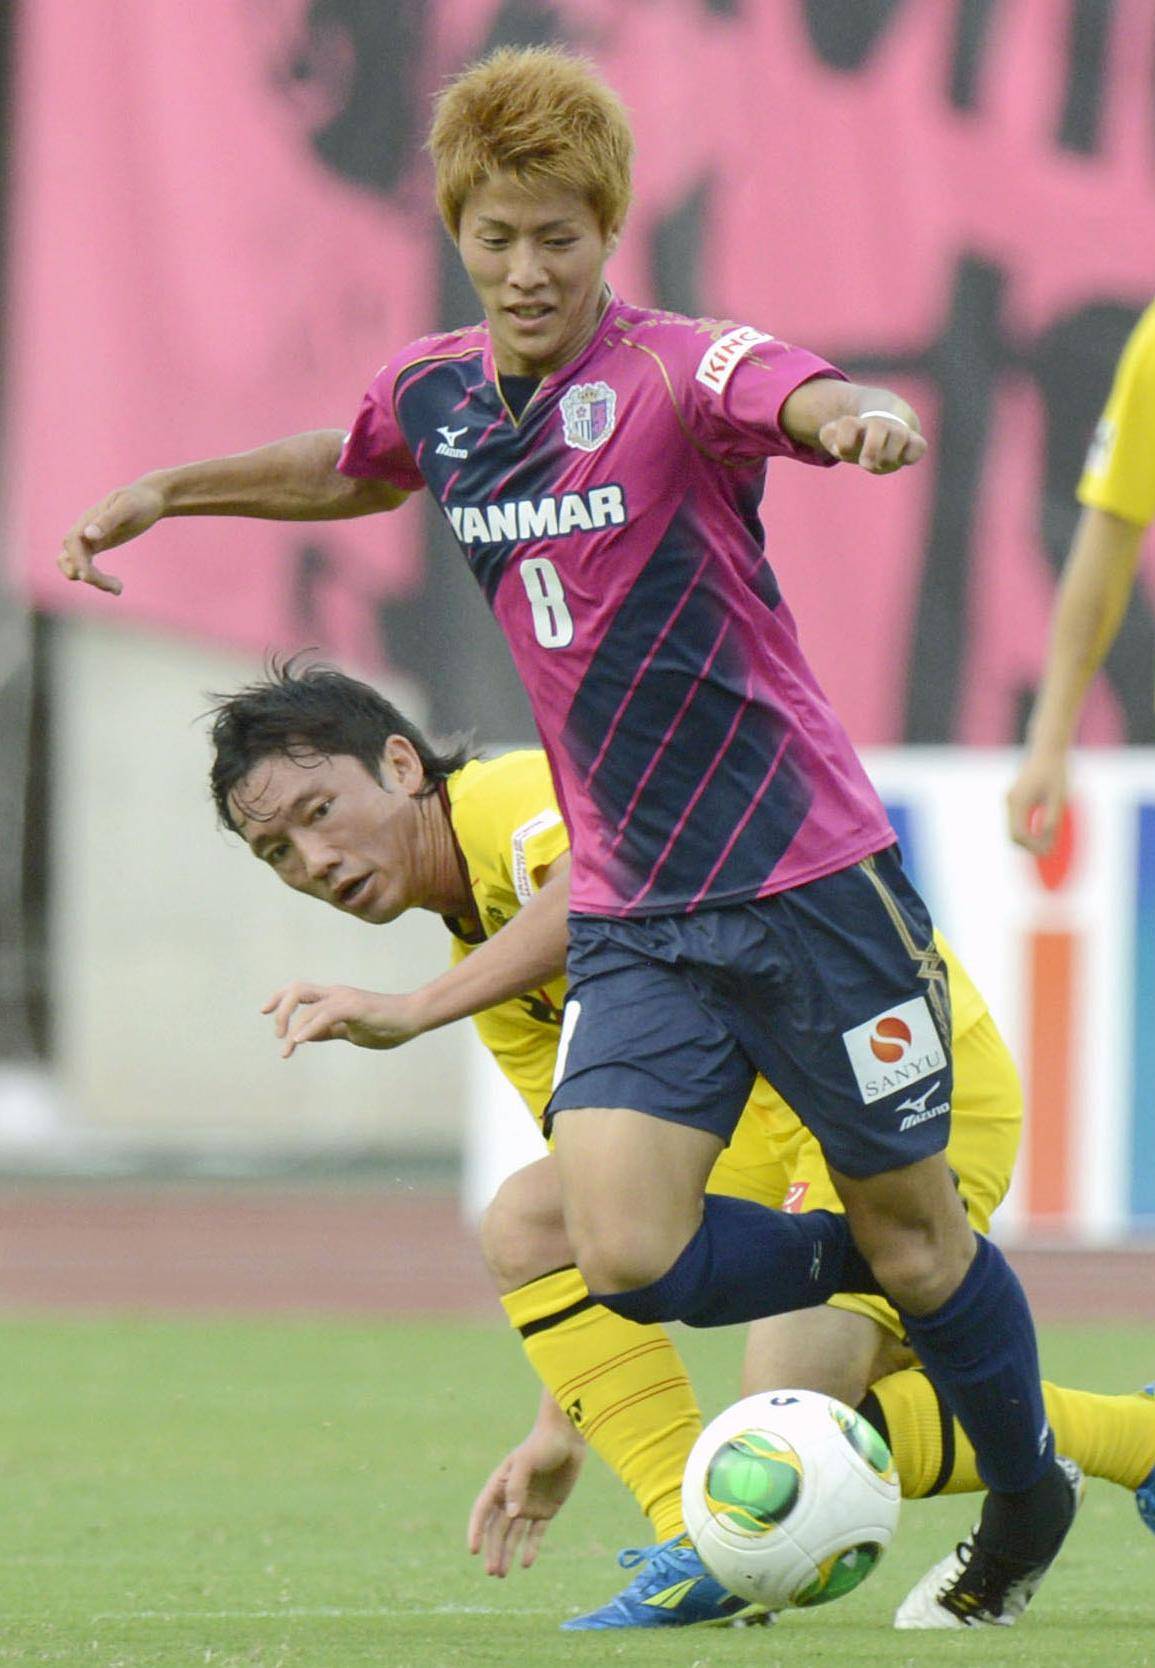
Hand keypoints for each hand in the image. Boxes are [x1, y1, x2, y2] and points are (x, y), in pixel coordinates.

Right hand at [57, 479, 167, 595]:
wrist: (148, 498)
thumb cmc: (139, 501)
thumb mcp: (127, 507)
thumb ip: (108, 520)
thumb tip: (88, 535)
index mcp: (87, 520)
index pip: (71, 543)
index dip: (77, 561)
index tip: (90, 576)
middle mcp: (83, 531)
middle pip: (70, 559)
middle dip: (89, 576)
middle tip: (118, 587)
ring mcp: (87, 539)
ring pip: (75, 566)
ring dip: (93, 581)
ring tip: (119, 588)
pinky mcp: (95, 546)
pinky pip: (86, 566)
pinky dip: (97, 579)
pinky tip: (119, 587)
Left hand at [261, 982, 425, 1056]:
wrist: (413, 1017)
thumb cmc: (386, 1025)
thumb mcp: (350, 1032)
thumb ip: (328, 1032)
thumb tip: (305, 1036)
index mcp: (333, 997)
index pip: (298, 990)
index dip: (278, 998)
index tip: (264, 1012)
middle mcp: (335, 993)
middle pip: (296, 989)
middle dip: (279, 1009)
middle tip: (277, 1035)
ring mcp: (345, 998)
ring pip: (307, 1004)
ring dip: (292, 1028)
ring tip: (287, 1049)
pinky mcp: (355, 1007)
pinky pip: (325, 1014)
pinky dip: (309, 1027)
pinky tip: (301, 1041)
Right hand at [467, 1426, 584, 1577]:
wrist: (568, 1438)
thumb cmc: (542, 1444)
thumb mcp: (526, 1461)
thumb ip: (516, 1486)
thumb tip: (511, 1515)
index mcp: (499, 1484)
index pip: (482, 1511)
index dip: (475, 1530)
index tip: (473, 1550)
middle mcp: (511, 1498)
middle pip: (497, 1529)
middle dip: (493, 1551)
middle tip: (492, 1572)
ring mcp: (528, 1505)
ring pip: (513, 1535)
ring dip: (507, 1553)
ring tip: (502, 1574)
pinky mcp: (546, 1510)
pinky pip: (535, 1533)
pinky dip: (530, 1548)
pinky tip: (526, 1563)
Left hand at [818, 411, 926, 472]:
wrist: (888, 420)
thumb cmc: (858, 437)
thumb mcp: (839, 437)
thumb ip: (829, 436)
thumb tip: (834, 442)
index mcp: (858, 424)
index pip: (848, 424)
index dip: (843, 441)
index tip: (842, 451)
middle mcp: (880, 425)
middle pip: (878, 427)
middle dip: (872, 449)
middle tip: (866, 465)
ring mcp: (898, 433)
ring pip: (901, 437)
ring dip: (889, 456)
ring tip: (882, 465)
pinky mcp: (915, 443)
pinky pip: (919, 447)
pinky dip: (911, 456)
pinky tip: (903, 460)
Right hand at [1007, 749, 1067, 854]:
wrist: (1048, 751)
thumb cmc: (1056, 773)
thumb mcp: (1059, 798)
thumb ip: (1052, 821)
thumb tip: (1047, 844)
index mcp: (1019, 801)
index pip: (1019, 834)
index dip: (1033, 847)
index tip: (1050, 852)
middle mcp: (1010, 801)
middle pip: (1013, 835)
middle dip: (1030, 846)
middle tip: (1050, 851)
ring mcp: (1010, 800)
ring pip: (1013, 829)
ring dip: (1029, 838)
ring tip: (1049, 841)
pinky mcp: (1014, 798)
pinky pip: (1016, 821)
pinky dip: (1027, 830)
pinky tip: (1043, 830)